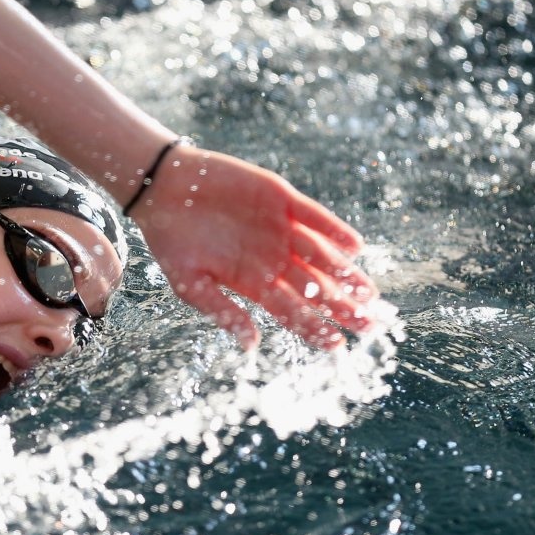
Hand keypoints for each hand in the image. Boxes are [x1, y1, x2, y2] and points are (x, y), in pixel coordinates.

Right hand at [132, 145, 377, 349]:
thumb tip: (251, 346)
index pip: (291, 312)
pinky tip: (354, 247)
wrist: (164, 188)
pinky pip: (315, 217)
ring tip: (368, 293)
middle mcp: (274, 259)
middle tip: (370, 325)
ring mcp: (281, 229)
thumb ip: (223, 311)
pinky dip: (334, 231)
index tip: (337, 345)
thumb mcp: (189, 283)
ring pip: (322, 256)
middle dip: (343, 307)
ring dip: (346, 274)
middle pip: (316, 288)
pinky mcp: (281, 199)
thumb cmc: (172, 241)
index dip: (314, 329)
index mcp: (253, 283)